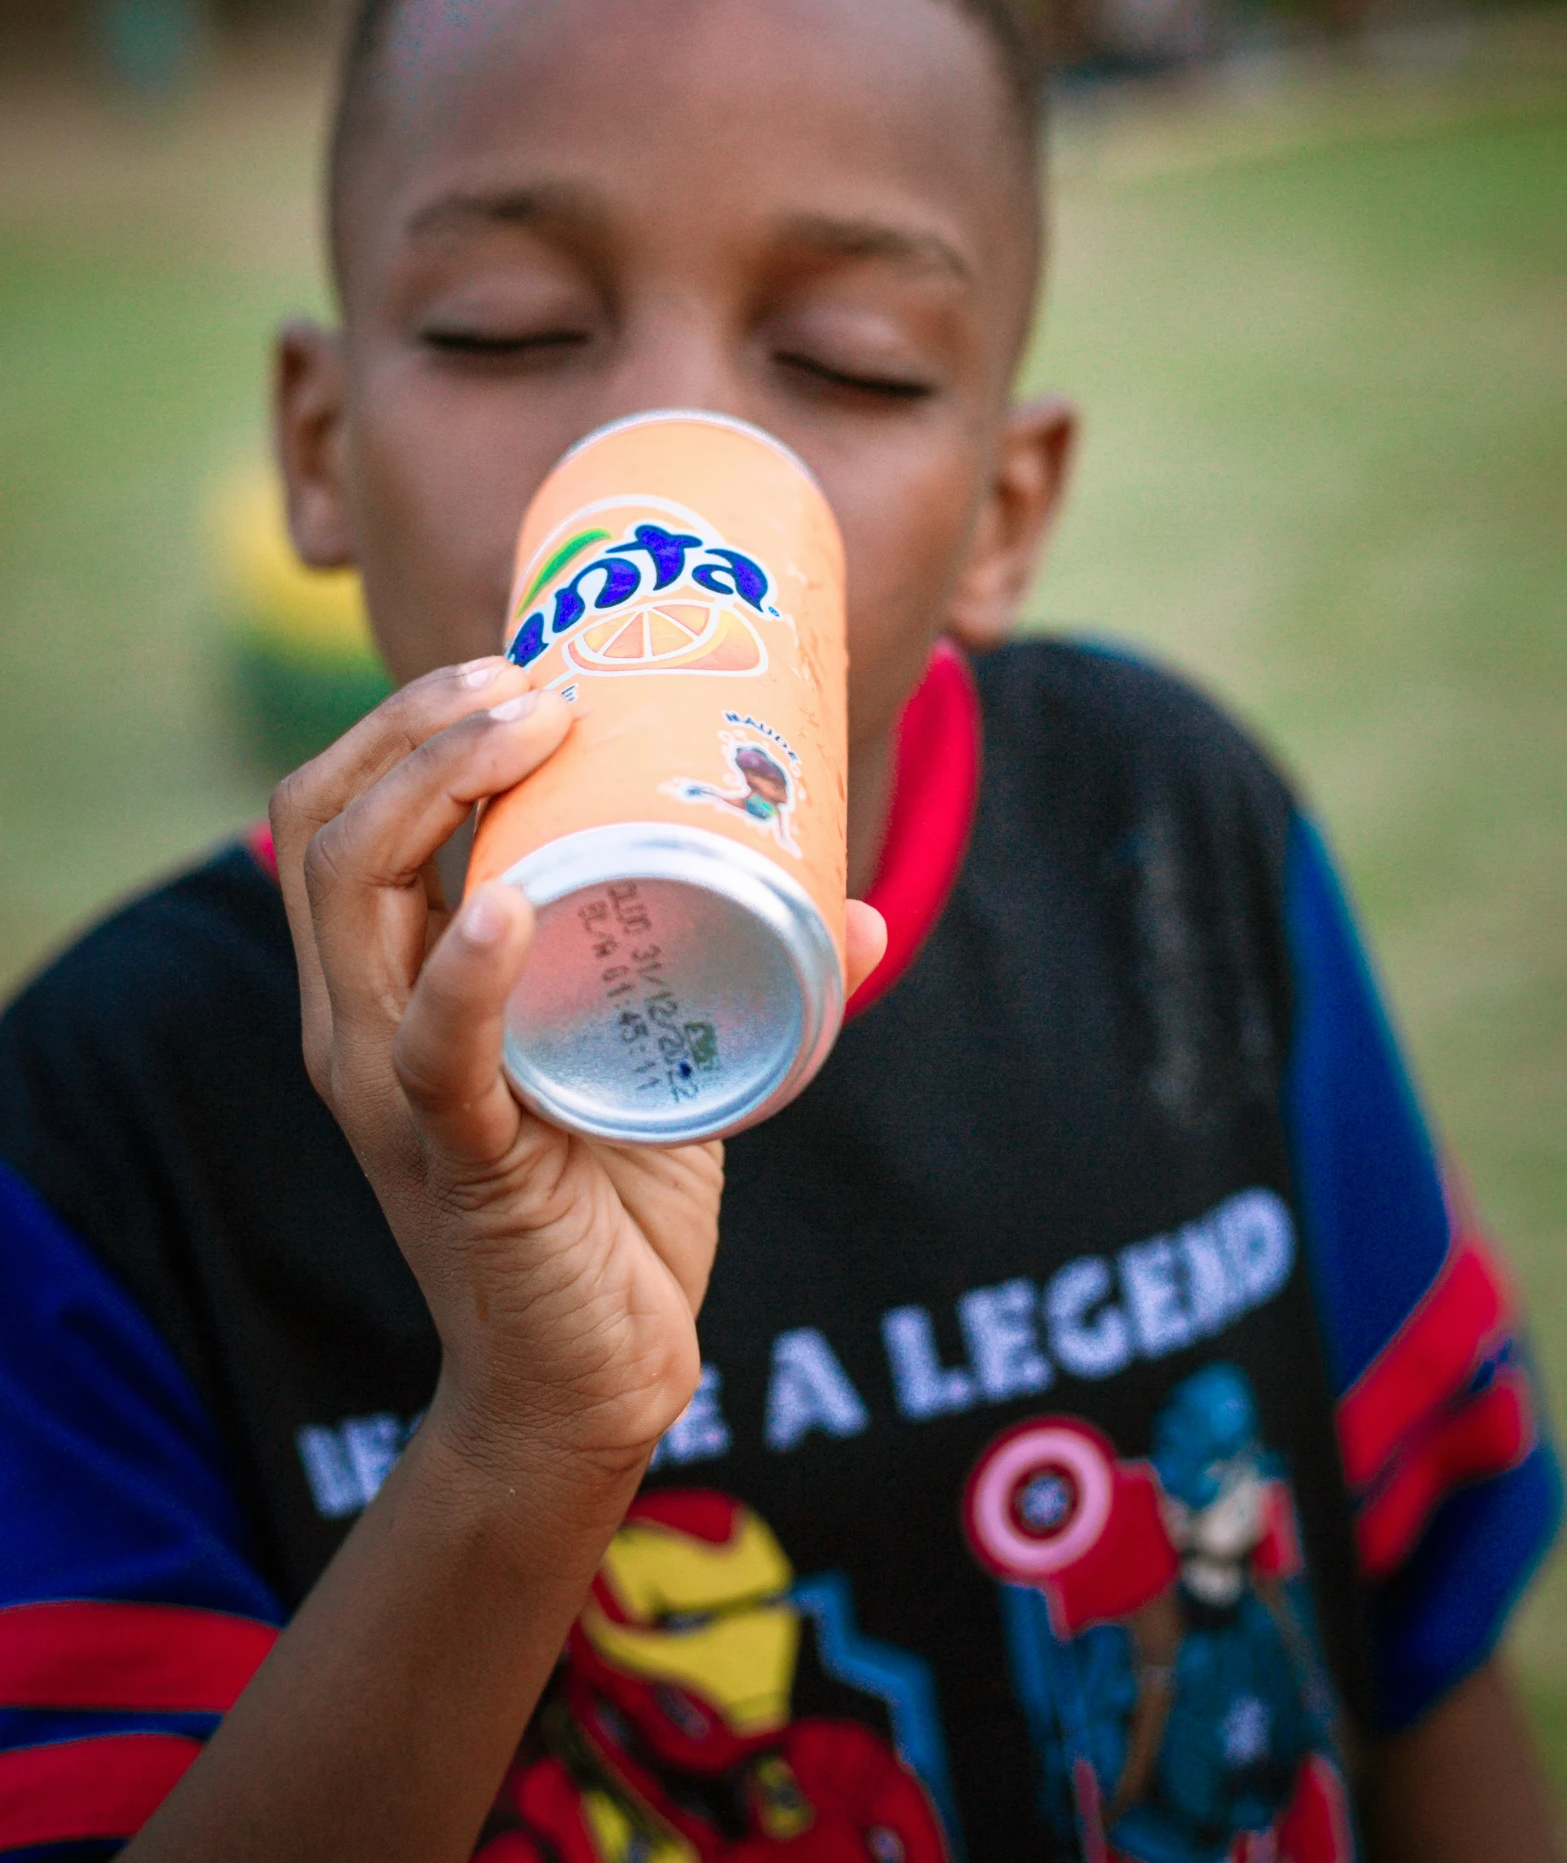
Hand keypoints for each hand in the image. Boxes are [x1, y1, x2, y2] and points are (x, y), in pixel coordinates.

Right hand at [269, 662, 885, 1518]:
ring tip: (527, 727)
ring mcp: (391, 1092)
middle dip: (421, 724)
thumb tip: (862, 904)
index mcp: (383, 982)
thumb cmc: (612, 1203)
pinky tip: (499, 904)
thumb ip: (725, 976)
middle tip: (538, 679)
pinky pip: (433, 1055)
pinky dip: (463, 971)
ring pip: (352, 899)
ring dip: (433, 789)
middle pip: (326, 824)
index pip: (334, 813)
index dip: (406, 720)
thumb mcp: (654, 1056)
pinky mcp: (455, 1163)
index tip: (525, 663)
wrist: (592, 1379)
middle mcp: (356, 1022)